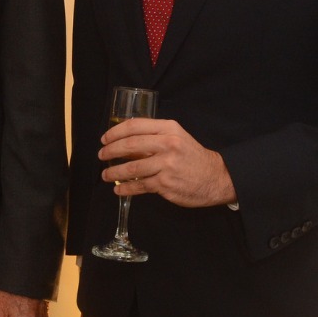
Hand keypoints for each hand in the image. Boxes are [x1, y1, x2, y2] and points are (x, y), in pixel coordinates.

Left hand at [100, 116, 236, 207]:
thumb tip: (123, 142)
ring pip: (131, 168)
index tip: (105, 139)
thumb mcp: (176, 137)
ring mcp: (166, 165)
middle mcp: (167, 145)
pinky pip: (140, 186)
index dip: (115, 132)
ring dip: (114, 172)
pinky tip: (119, 190)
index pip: (134, 126)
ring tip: (106, 175)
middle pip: (129, 145)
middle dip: (110, 151)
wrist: (216, 177)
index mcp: (168, 129)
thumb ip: (153, 136)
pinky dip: (126, 188)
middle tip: (101, 155)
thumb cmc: (192, 156)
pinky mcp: (165, 184)